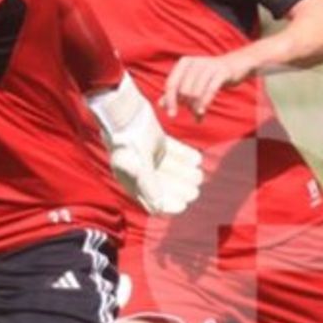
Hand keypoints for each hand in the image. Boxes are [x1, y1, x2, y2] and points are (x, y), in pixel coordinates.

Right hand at [87, 75, 204, 215]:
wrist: (123, 113)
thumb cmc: (127, 143)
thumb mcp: (138, 168)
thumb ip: (148, 187)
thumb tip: (158, 208)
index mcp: (132, 180)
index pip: (151, 199)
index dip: (167, 204)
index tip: (183, 205)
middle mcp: (141, 170)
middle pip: (164, 185)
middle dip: (180, 189)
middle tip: (194, 191)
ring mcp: (149, 154)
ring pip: (170, 168)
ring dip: (185, 173)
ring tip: (198, 175)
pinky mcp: (156, 140)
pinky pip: (172, 151)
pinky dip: (184, 155)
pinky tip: (197, 159)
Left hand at [161, 52, 253, 118]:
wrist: (235, 64)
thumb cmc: (210, 74)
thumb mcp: (192, 80)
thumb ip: (176, 91)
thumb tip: (161, 104)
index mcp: (184, 63)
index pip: (171, 84)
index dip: (170, 100)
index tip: (172, 114)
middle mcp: (195, 62)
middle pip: (183, 90)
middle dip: (187, 105)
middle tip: (193, 114)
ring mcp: (209, 66)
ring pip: (196, 92)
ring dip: (196, 107)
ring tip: (199, 114)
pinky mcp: (222, 72)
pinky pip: (210, 90)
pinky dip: (204, 103)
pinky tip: (202, 112)